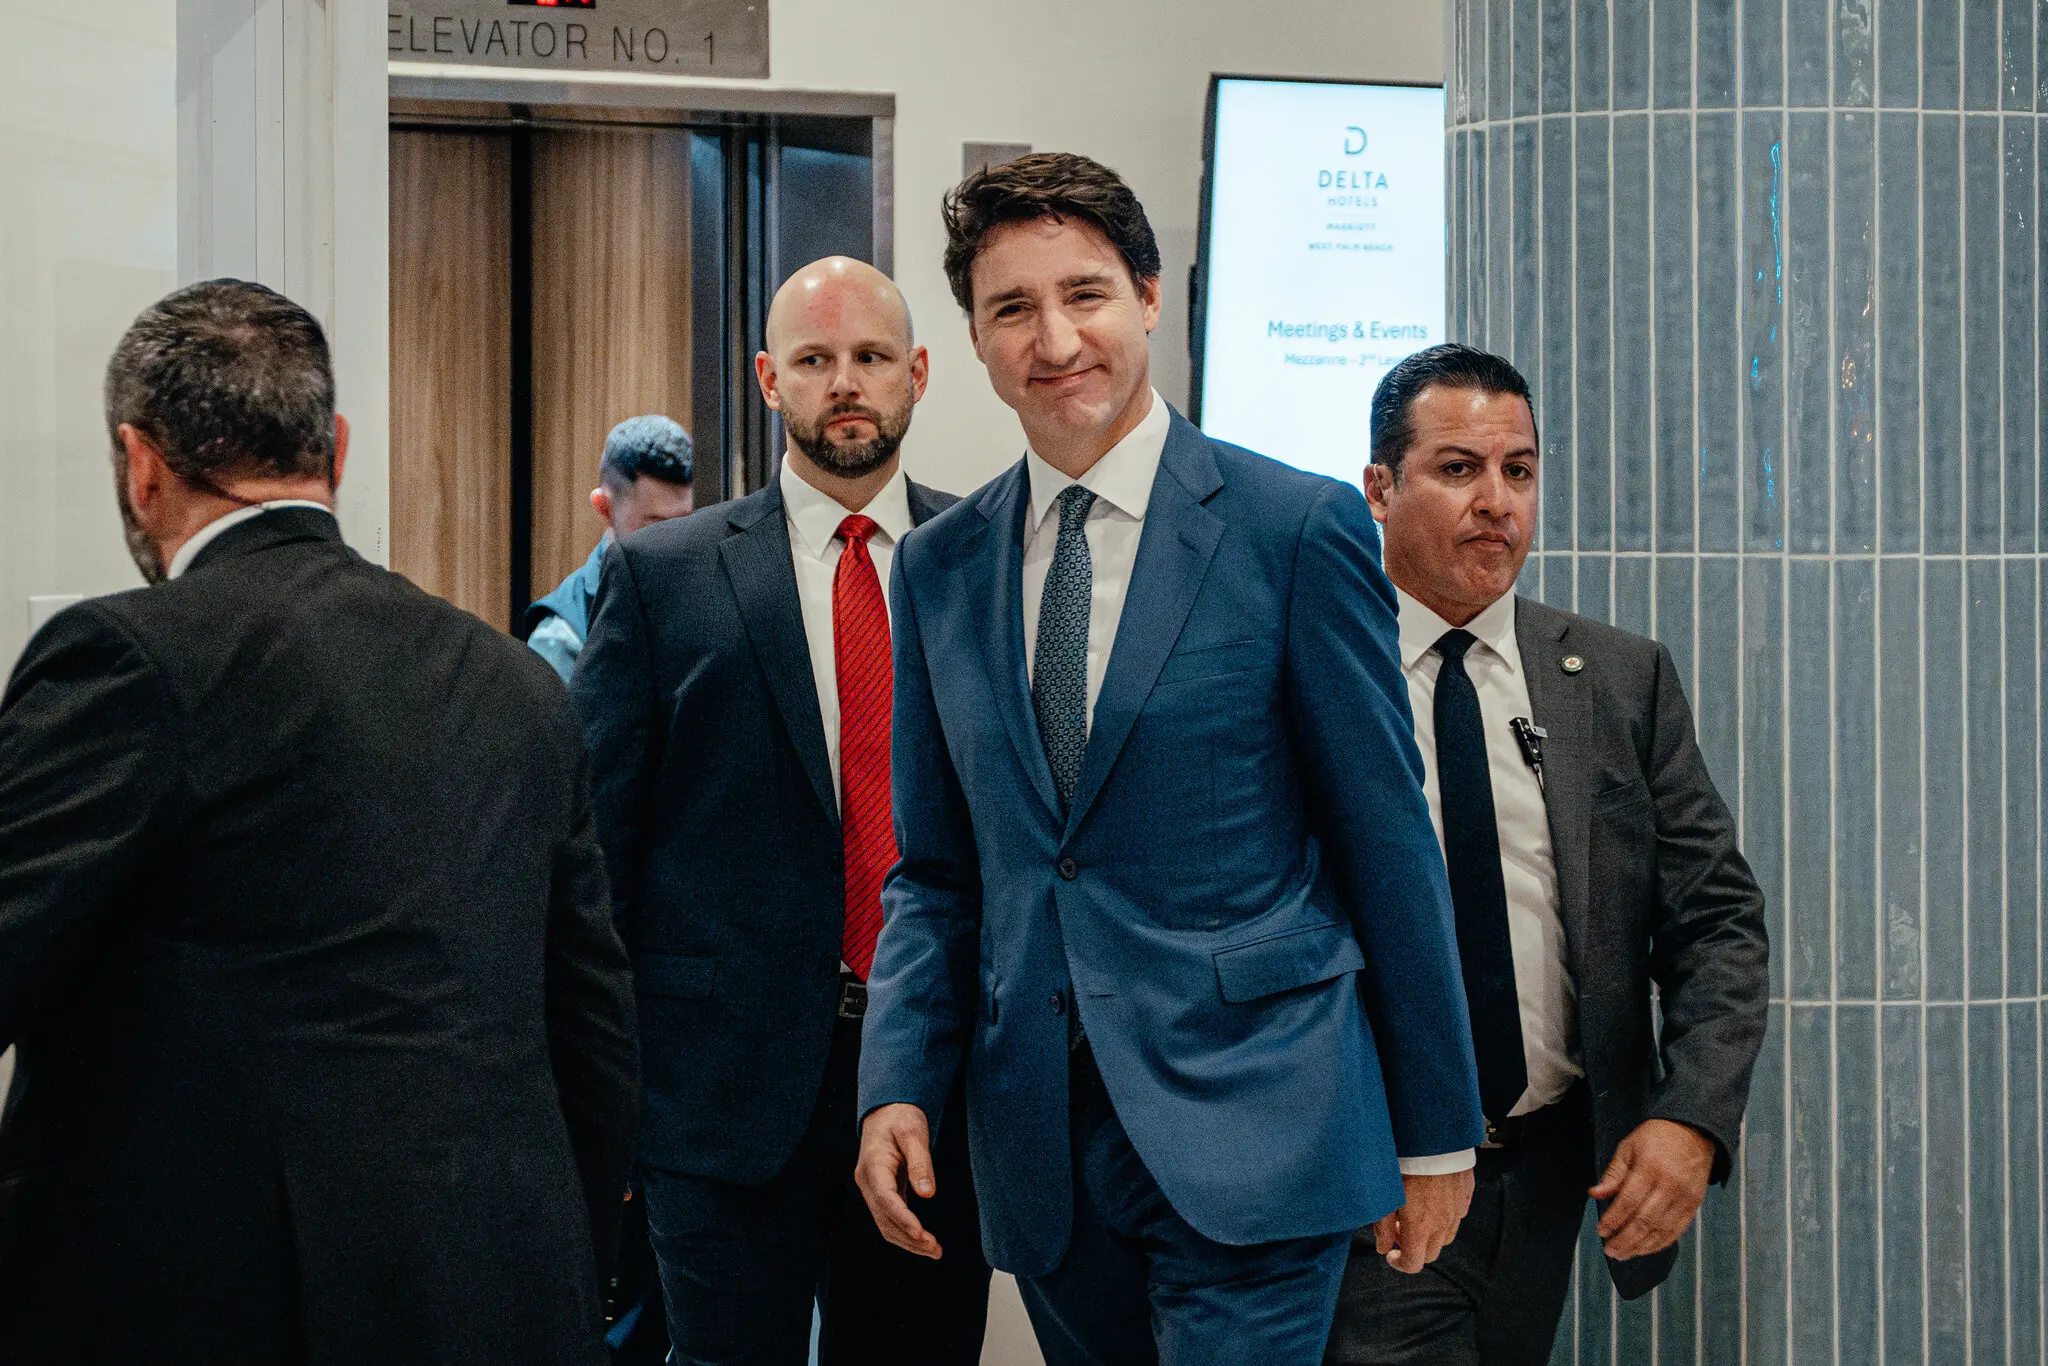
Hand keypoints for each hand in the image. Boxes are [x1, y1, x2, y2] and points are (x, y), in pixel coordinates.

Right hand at [855, 1103, 943, 1259]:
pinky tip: (923, 1239)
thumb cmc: (901, 1116)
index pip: (886, 1200)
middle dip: (910, 1238)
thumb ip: (921, 1162)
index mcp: (873, 1165)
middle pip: (885, 1219)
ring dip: (908, 1240)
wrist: (887, 1110)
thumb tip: (928, 1194)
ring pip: (885, 1224)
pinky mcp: (880, 1192)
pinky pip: (890, 1217)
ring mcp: (871, 1188)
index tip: (923, 1236)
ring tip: (934, 1251)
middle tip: (937, 1251)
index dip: (904, 1220)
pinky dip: (905, 1231)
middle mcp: (867, 1181)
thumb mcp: (914, 1132)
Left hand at [1372, 1169, 1473, 1272]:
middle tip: (1400, 1229)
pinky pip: (1457, 1216)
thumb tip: (1382, 1247)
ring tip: (1416, 1215)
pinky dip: (1445, 1218)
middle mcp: (1442, 1224)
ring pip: (1446, 1238)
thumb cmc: (1405, 1164)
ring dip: (1431, 1235)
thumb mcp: (1385, 1195)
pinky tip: (1432, 1202)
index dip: (1400, 1263)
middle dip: (1414, 1249)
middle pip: (1431, 1254)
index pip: (1414, 1264)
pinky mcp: (1465, 1196)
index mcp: (1420, 1227)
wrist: (1433, 1138)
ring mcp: (1457, 1210)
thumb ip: (1383, 1226)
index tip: (1392, 1253)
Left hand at [1591, 1119, 1715, 1258]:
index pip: (1628, 1202)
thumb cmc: (1655, 1138)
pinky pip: (1677, 1231)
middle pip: (1644, 1221)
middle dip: (1625, 1239)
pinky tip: (1644, 1249)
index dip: (1613, 1220)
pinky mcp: (1694, 1204)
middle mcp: (1669, 1185)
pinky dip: (1660, 1243)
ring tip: (1623, 1254)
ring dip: (1640, 1246)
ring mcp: (1684, 1197)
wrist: (1692, 1131)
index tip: (1600, 1231)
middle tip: (1609, 1251)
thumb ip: (1613, 1174)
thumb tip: (1594, 1194)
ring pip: (1661, 1230)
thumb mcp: (1628, 1147)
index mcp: (1649, 1168)